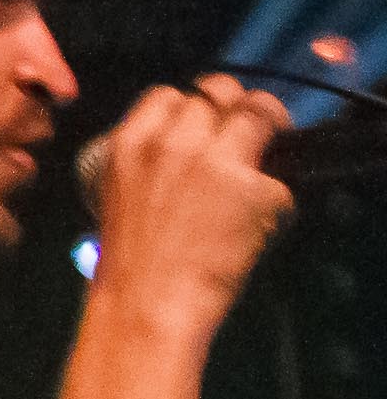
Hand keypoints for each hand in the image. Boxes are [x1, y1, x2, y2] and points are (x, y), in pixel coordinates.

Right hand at [81, 75, 294, 332]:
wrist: (146, 304)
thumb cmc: (129, 262)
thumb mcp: (119, 192)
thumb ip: (151, 159)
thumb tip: (198, 145)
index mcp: (130, 143)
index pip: (171, 95)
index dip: (194, 107)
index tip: (207, 123)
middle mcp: (173, 143)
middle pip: (219, 93)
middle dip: (237, 109)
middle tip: (252, 128)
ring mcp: (216, 163)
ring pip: (261, 112)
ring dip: (272, 127)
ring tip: (270, 157)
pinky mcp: (255, 190)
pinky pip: (280, 183)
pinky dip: (275, 203)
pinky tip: (258, 226)